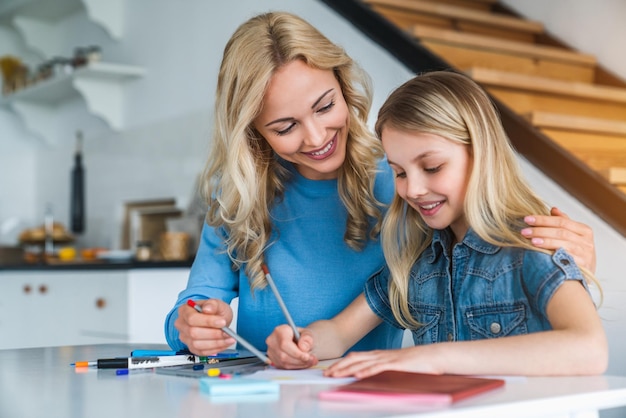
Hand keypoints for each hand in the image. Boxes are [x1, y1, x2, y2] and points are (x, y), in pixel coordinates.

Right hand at [174, 299, 235, 355]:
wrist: (217, 319)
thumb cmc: (214, 311)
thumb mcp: (216, 303)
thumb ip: (212, 304)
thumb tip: (208, 309)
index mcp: (184, 311)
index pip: (192, 318)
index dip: (207, 321)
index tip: (222, 322)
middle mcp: (182, 325)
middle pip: (193, 333)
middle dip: (213, 334)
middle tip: (227, 332)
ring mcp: (186, 337)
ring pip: (197, 345)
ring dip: (216, 343)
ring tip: (229, 338)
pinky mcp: (192, 347)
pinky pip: (202, 352)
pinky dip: (215, 349)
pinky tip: (224, 343)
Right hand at [266, 325, 317, 368]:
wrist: (298, 341)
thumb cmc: (302, 336)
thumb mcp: (307, 334)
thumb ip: (307, 339)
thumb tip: (303, 348)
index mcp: (279, 331)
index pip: (284, 344)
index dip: (296, 353)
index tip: (307, 356)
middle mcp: (272, 341)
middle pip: (284, 355)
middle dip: (300, 360)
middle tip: (312, 360)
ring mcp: (271, 352)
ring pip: (284, 363)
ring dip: (299, 364)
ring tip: (310, 361)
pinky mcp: (273, 360)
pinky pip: (284, 367)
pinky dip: (296, 366)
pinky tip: (304, 363)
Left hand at [324, 348, 439, 378]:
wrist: (433, 356)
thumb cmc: (416, 364)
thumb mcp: (395, 367)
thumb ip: (383, 370)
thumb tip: (370, 378)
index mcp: (379, 355)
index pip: (355, 358)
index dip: (341, 363)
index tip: (330, 370)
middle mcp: (380, 355)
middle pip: (354, 359)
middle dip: (338, 367)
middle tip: (326, 374)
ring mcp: (387, 359)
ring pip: (362, 363)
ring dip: (347, 369)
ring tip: (335, 375)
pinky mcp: (396, 364)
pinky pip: (378, 368)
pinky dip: (366, 371)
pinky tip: (357, 375)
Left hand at [521, 207, 595, 272]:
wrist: (584, 278)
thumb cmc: (576, 255)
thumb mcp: (573, 238)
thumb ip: (564, 223)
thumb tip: (553, 209)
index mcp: (584, 230)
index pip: (561, 221)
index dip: (543, 219)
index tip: (527, 219)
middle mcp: (586, 241)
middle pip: (561, 232)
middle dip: (540, 230)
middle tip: (524, 231)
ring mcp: (586, 254)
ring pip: (563, 243)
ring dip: (545, 241)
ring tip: (531, 240)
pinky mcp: (583, 266)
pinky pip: (566, 258)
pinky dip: (553, 254)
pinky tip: (542, 253)